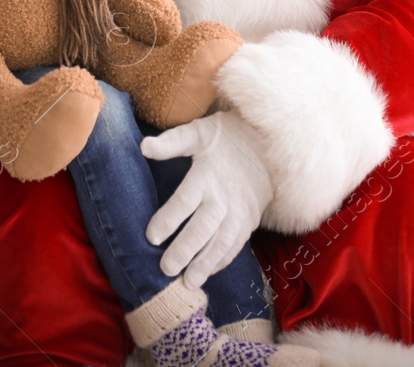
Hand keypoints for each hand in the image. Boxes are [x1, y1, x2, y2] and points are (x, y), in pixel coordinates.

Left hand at [141, 111, 273, 286]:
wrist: (270, 143)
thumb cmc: (228, 137)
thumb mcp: (199, 132)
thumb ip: (172, 142)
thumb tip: (143, 146)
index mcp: (207, 174)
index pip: (184, 202)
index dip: (167, 221)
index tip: (151, 237)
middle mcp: (224, 196)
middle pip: (203, 228)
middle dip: (185, 250)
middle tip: (166, 269)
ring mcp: (240, 210)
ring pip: (222, 241)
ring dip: (206, 263)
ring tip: (189, 282)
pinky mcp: (251, 219)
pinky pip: (237, 244)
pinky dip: (223, 260)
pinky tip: (209, 271)